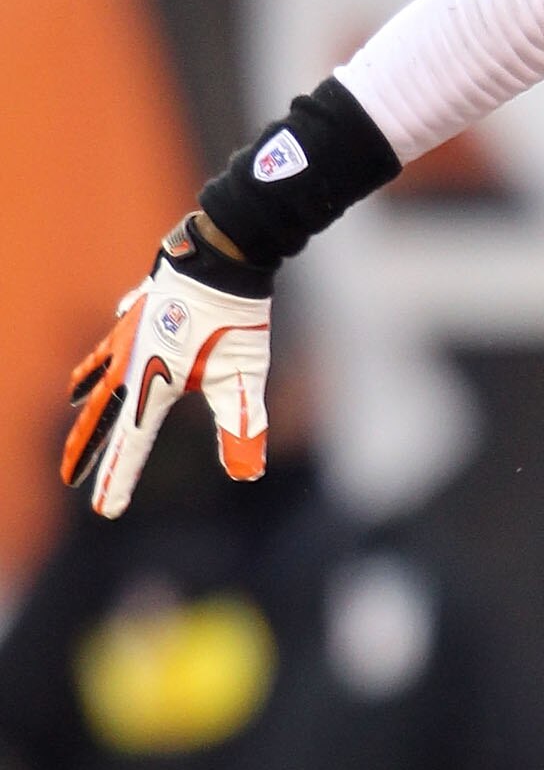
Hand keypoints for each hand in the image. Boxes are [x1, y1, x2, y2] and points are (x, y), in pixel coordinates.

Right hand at [60, 212, 272, 517]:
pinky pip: (107, 349)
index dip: (119, 478)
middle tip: (70, 478)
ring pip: (98, 380)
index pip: (133, 443)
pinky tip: (89, 373)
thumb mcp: (245, 377)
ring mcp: (128, 338)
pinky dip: (94, 366)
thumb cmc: (234, 318)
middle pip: (103, 416)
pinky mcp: (136, 318)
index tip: (105, 510)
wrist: (220, 258)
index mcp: (153, 382)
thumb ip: (244, 427)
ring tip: (74, 418)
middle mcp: (131, 362)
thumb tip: (247, 475)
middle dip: (88, 450)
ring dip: (86, 406)